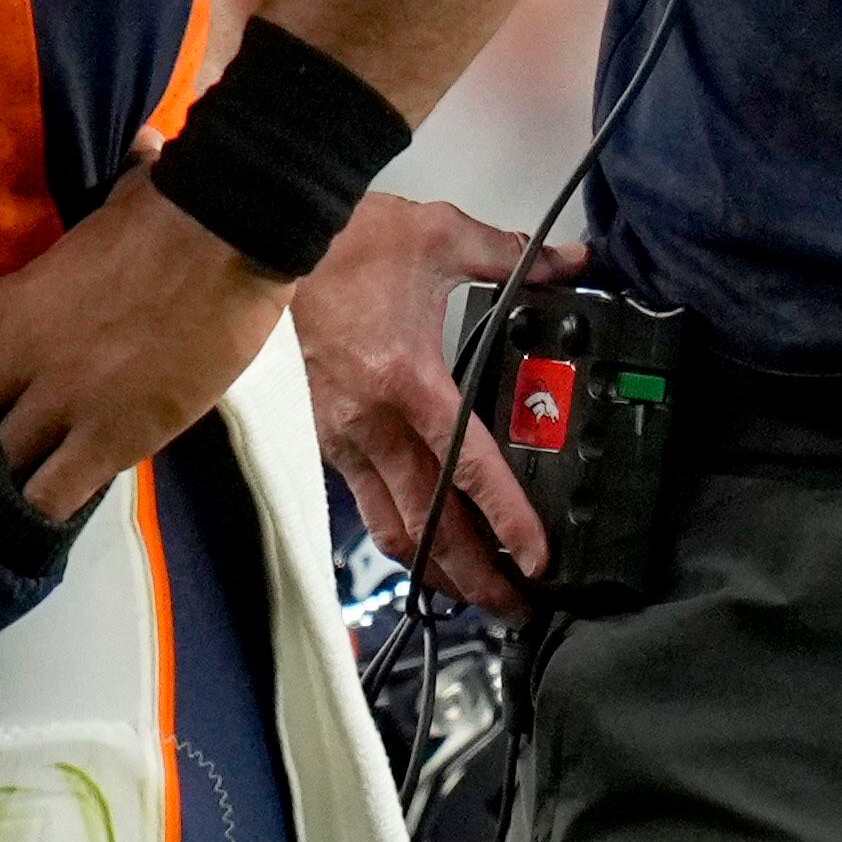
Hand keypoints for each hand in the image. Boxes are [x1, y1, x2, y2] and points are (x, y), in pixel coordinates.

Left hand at [0, 171, 291, 525]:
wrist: (229, 234)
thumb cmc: (174, 208)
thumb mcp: (121, 197)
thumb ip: (112, 190)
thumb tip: (146, 148)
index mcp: (6, 300)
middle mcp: (17, 356)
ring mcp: (62, 400)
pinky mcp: (113, 435)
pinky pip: (57, 494)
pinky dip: (33, 517)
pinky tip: (12, 539)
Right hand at [297, 191, 579, 616]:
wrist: (268, 235)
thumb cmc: (346, 239)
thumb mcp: (438, 236)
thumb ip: (511, 256)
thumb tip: (572, 263)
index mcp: (408, 380)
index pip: (468, 469)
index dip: (508, 521)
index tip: (540, 560)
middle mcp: (372, 420)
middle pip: (428, 521)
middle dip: (475, 575)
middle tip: (516, 606)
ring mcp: (341, 431)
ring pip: (389, 523)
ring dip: (434, 566)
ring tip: (471, 591)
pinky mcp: (323, 430)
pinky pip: (363, 498)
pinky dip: (396, 530)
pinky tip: (420, 540)